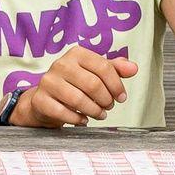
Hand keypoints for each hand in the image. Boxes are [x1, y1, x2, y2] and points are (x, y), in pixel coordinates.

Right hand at [13, 47, 141, 126]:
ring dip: (94, 111)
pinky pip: (62, 112)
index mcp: (77, 53)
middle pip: (92, 84)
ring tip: (99, 114)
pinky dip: (77, 119)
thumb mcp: (95, 73)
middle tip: (109, 107)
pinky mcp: (40, 99)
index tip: (121, 97)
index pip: (104, 67)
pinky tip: (83, 120)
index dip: (116, 85)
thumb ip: (115, 69)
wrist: (44, 99)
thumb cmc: (74, 84)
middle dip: (106, 99)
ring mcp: (48, 81)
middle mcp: (61, 64)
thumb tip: (134, 68)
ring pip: (78, 99)